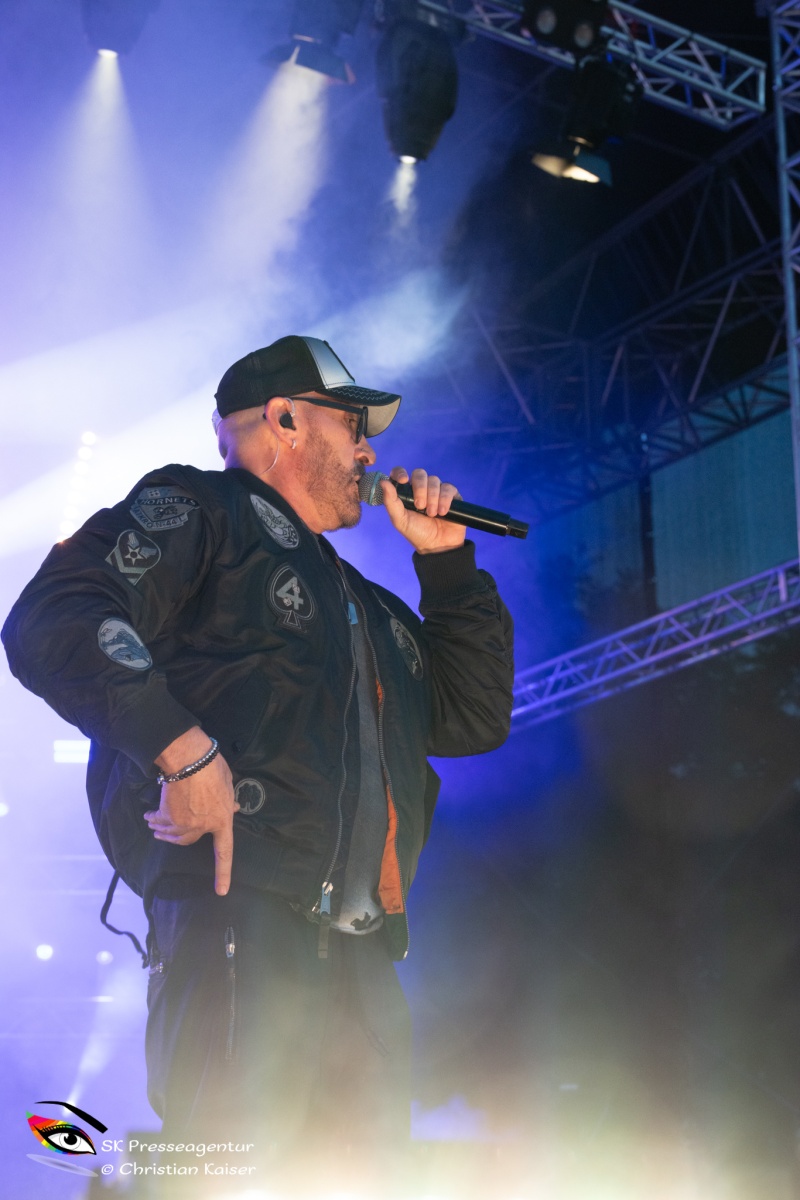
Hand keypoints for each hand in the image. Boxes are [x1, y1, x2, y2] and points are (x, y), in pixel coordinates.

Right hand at [146, 727, 238, 895]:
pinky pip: (160, 821)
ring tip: (153, 825)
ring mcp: (185, 823)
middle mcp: (203, 827)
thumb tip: (233, 806)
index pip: (225, 851)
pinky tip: (149, 816)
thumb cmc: (213, 767)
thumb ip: (228, 799)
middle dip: (174, 837)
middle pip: (188, 840)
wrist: (191, 759)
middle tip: (162, 834)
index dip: (223, 872)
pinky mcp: (168, 815)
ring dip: (161, 830)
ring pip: (171, 833)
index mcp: (223, 820)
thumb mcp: (228, 783)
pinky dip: (154, 819)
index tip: (221, 891)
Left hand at [380, 467, 466, 554]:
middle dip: (420, 488)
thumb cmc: (416, 533)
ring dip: (433, 498)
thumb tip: (383, 482)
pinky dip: (445, 499)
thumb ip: (390, 502)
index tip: (403, 480)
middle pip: (420, 474)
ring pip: (434, 480)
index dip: (401, 472)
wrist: (437, 546)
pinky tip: (443, 512)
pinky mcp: (451, 496)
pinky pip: (448, 488)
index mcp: (406, 492)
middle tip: (420, 506)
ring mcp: (437, 491)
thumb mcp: (400, 520)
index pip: (401, 473)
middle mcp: (421, 489)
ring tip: (432, 514)